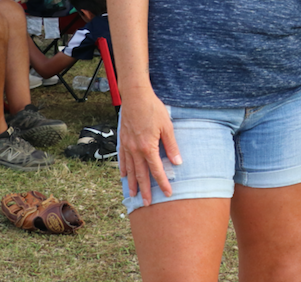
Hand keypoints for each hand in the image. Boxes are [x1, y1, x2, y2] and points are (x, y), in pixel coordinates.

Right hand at [119, 87, 181, 205]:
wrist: (135, 96)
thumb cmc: (153, 109)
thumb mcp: (167, 126)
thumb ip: (172, 145)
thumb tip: (178, 162)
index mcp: (148, 147)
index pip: (157, 170)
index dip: (163, 183)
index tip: (168, 193)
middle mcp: (135, 150)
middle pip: (141, 174)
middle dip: (145, 190)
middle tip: (147, 204)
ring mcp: (127, 146)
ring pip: (130, 170)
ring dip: (132, 183)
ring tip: (133, 195)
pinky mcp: (123, 140)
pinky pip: (123, 159)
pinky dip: (124, 169)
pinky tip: (125, 176)